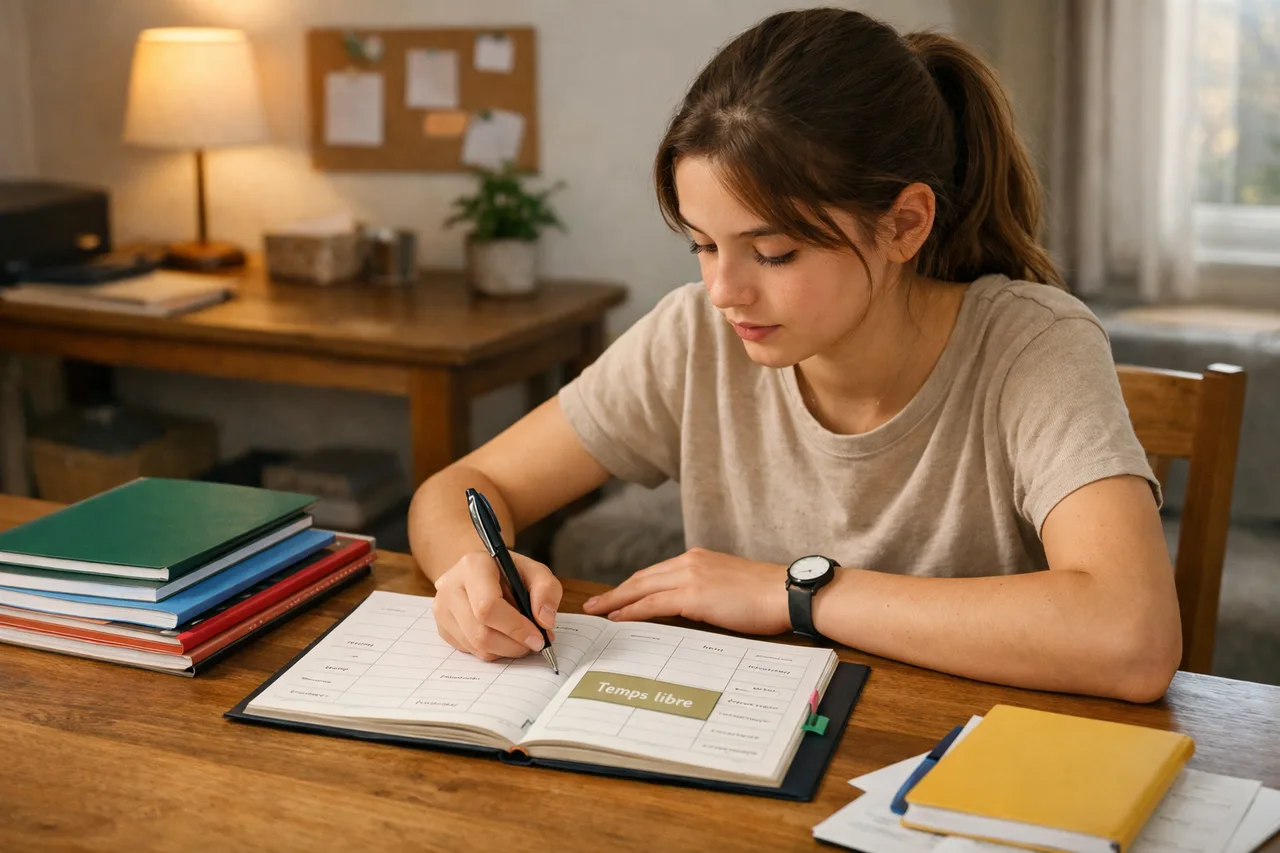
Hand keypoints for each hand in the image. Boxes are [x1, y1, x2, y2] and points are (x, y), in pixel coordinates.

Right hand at [433, 551, 561, 660]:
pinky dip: (493, 651)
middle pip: (480, 632)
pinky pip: (470, 651)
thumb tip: (544, 622)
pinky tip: (503, 637)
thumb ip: (546, 591)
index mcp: (473, 566)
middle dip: (513, 645)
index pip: (488, 607)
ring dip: (505, 650)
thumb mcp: (535, 571)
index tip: (538, 638)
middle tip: (534, 644)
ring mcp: (442, 609)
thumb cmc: (509, 572)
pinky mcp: (442, 628)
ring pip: (476, 646)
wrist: (480, 572)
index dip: (515, 628)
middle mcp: (450, 587)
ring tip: (521, 639)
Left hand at [581, 548, 790, 634]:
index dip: (632, 586)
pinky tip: (617, 619)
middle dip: (615, 592)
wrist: (788, 593)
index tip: (616, 596)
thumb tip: (689, 611)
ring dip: (615, 601)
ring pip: (641, 589)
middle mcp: (690, 562)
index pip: (656, 573)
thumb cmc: (767, 596)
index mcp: (699, 559)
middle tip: (593, 605)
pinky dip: (631, 611)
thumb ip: (706, 593)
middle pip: (642, 578)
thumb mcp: (730, 588)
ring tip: (596, 612)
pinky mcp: (694, 595)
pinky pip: (653, 604)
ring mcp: (691, 576)